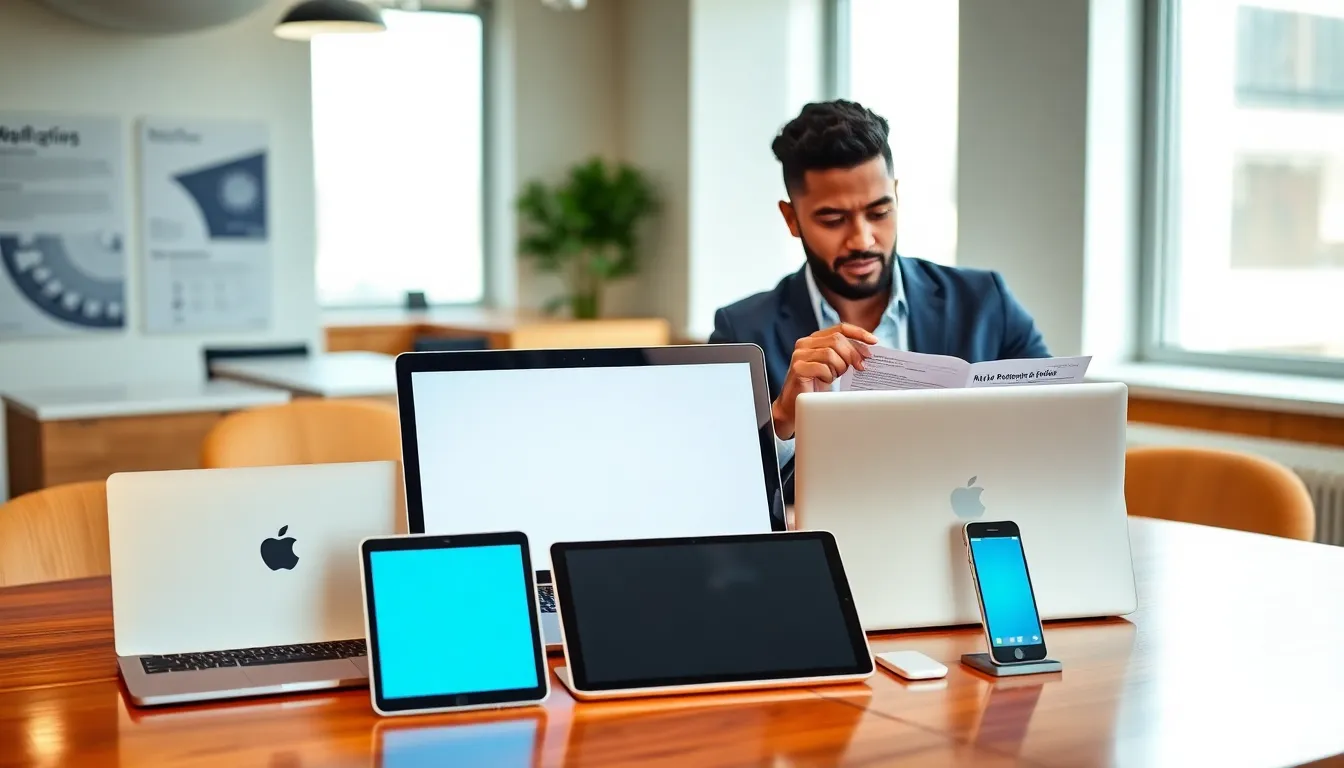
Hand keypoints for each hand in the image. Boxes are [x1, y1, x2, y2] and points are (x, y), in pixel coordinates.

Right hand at [771, 323, 876, 438]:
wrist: (796, 405)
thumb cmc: (816, 386)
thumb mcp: (835, 366)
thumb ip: (846, 355)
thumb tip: (867, 352)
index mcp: (815, 339)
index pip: (840, 328)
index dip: (858, 333)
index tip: (874, 341)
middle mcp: (805, 343)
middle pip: (837, 340)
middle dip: (852, 354)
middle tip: (860, 367)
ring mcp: (799, 355)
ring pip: (830, 353)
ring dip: (839, 366)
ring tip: (835, 376)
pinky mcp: (798, 368)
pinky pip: (822, 367)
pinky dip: (828, 375)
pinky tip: (824, 381)